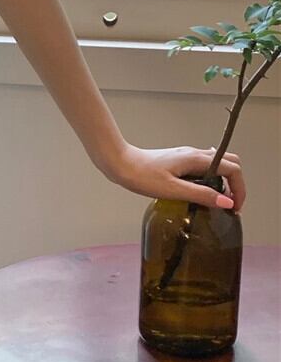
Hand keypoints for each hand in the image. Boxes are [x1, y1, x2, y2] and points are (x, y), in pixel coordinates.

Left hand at [106, 142, 244, 211]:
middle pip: (229, 163)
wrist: (120, 163)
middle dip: (235, 184)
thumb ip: (201, 195)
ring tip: (217, 202)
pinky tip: (202, 191)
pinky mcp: (179, 160)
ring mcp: (187, 156)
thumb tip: (227, 202)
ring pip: (217, 164)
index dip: (239, 188)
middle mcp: (195, 154)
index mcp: (197, 159)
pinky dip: (211, 178)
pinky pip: (204, 166)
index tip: (235, 207)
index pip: (232, 168)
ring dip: (223, 182)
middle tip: (230, 205)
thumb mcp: (173, 190)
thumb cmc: (142, 175)